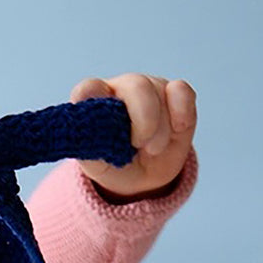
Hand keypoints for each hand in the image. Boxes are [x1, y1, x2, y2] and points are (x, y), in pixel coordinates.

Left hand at [71, 74, 196, 201]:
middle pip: (136, 85)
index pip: (88, 89)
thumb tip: (80, 124)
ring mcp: (149, 88)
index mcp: (94, 102)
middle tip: (140, 145)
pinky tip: (178, 130)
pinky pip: (182, 91)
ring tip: (152, 149)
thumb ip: (86, 144)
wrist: (142, 178)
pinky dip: (182, 112)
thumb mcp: (96, 164)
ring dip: (161, 128)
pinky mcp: (174, 94)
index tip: (104, 125)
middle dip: (144, 119)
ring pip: (160, 92)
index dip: (94, 99)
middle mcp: (120, 89)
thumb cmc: (113, 165)